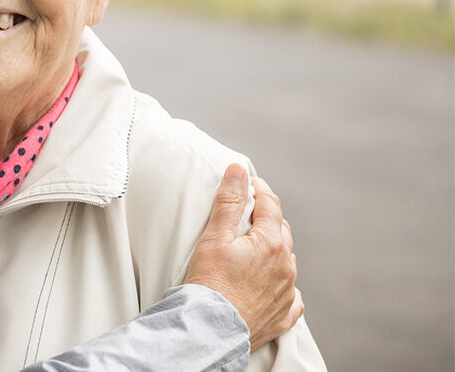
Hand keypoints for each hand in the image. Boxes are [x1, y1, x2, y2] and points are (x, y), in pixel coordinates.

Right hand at [184, 163, 302, 351]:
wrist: (210, 329)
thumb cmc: (209, 283)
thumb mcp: (215, 237)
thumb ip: (229, 202)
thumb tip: (238, 171)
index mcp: (271, 243)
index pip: (271, 205)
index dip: (259, 190)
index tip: (248, 184)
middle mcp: (286, 266)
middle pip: (282, 231)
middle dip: (267, 219)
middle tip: (246, 216)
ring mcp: (287, 292)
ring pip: (287, 261)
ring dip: (274, 251)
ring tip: (253, 250)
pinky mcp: (283, 315)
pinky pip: (292, 296)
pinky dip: (283, 286)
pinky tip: (271, 285)